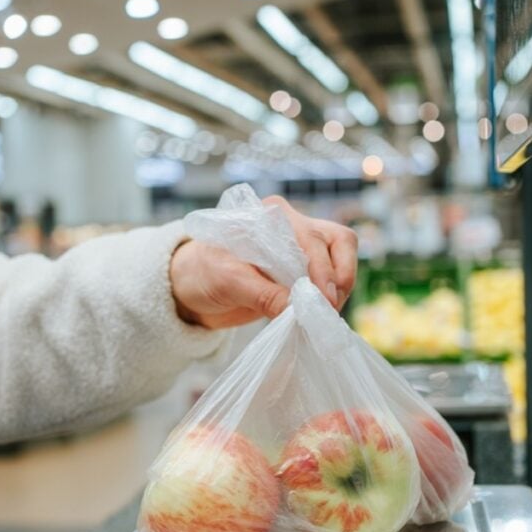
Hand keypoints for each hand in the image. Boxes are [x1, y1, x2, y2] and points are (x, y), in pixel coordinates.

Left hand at [170, 197, 357, 328]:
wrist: (191, 288)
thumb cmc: (202, 272)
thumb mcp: (226, 282)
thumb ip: (262, 294)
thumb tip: (296, 309)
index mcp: (272, 217)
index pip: (312, 236)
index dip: (323, 269)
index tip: (322, 299)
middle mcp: (292, 226)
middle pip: (338, 242)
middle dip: (339, 278)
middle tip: (328, 309)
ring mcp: (301, 249)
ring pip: (341, 259)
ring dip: (339, 289)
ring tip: (322, 315)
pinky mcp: (302, 272)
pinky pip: (331, 279)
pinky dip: (331, 297)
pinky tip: (316, 315)